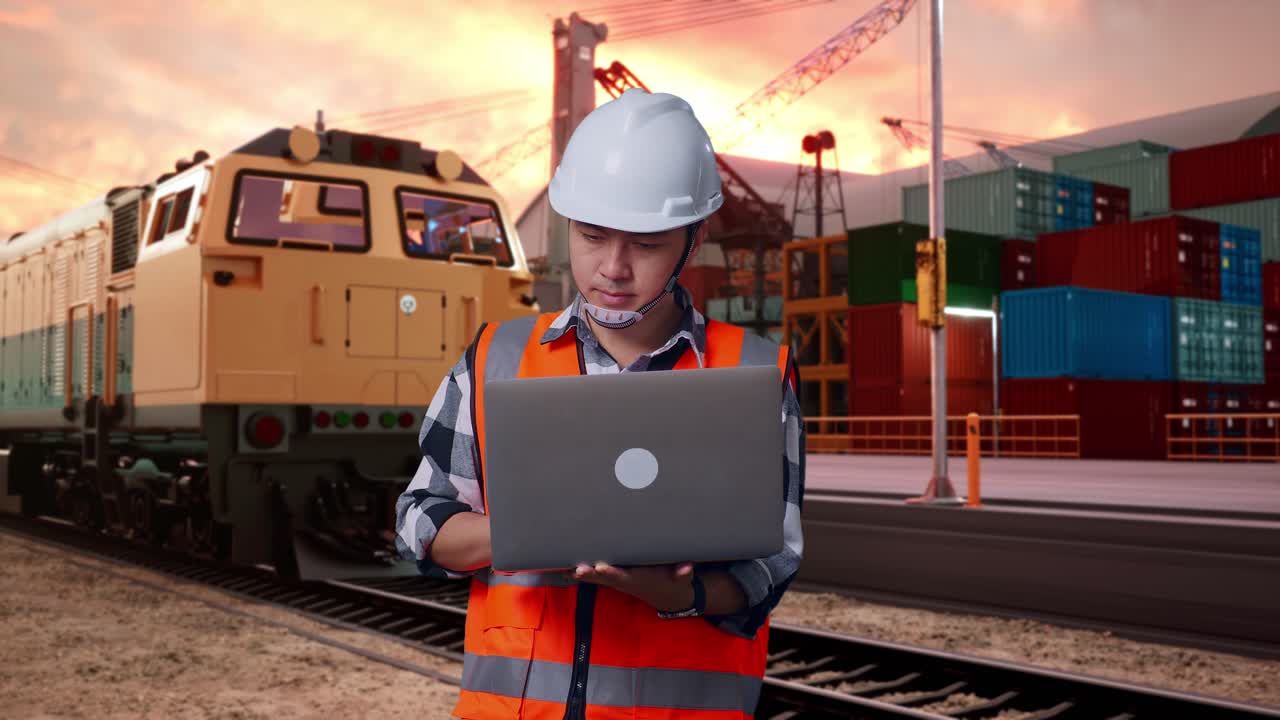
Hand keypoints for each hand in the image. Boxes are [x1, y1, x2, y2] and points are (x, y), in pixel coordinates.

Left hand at [567, 561, 695, 612]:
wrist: (668, 596)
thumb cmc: (673, 581)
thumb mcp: (681, 577)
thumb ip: (683, 572)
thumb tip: (687, 568)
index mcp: (637, 579)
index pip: (622, 575)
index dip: (611, 571)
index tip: (600, 566)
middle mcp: (623, 581)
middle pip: (603, 578)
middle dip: (590, 573)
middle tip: (576, 569)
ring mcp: (616, 581)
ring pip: (595, 578)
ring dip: (578, 575)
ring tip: (561, 569)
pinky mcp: (613, 579)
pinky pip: (593, 577)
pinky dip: (578, 574)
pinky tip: (562, 570)